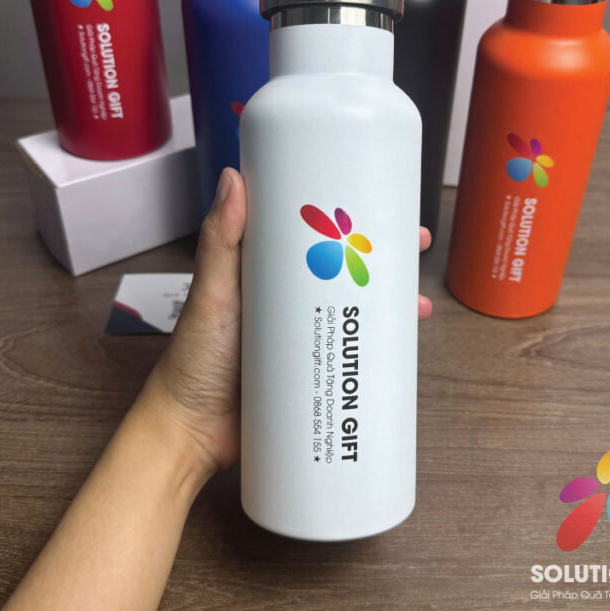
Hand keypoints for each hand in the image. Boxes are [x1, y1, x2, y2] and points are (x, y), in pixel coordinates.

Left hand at [145, 167, 433, 479]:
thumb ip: (221, 242)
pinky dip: (377, 349)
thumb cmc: (194, 358)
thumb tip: (233, 178)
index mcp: (267, 273)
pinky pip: (350, 354)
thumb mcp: (212, 296)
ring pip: (354, 311)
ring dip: (388, 305)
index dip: (348, 217)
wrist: (192, 432)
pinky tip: (402, 350)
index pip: (314, 235)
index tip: (381, 201)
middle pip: (344, 270)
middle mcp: (289, 301)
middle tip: (416, 246)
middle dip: (383, 258)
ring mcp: (303, 337)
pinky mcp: (312, 372)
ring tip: (417, 304)